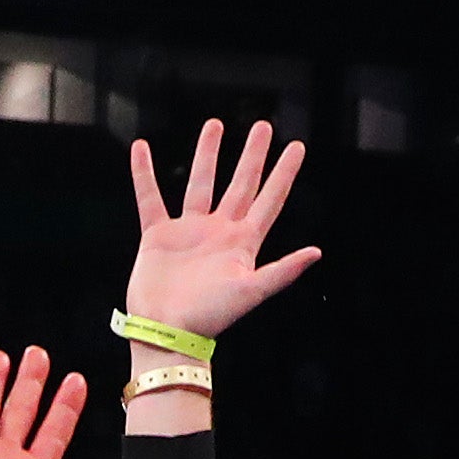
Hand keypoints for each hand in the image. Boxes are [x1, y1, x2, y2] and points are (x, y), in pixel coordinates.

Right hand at [122, 118, 321, 346]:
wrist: (168, 333)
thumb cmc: (211, 317)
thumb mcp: (251, 292)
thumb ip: (282, 271)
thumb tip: (317, 252)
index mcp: (243, 242)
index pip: (269, 199)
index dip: (283, 173)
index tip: (296, 146)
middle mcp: (218, 231)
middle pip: (240, 184)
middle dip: (252, 155)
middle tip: (262, 126)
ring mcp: (188, 231)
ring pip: (200, 183)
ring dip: (207, 154)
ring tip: (214, 125)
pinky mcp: (158, 236)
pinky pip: (150, 198)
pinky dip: (144, 174)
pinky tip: (141, 149)